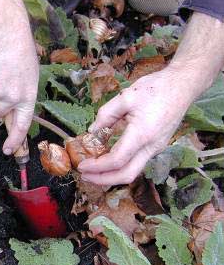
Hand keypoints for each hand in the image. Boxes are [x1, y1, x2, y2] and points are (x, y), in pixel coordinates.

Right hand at [0, 29, 38, 154]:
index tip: (9, 151)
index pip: (21, 125)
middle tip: (0, 88)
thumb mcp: (29, 79)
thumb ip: (20, 99)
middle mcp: (12, 98)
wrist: (7, 34)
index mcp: (27, 98)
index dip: (15, 141)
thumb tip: (9, 116)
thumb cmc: (20, 55)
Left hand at [78, 68, 193, 185]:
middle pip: (127, 175)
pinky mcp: (156, 146)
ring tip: (93, 171)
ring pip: (133, 171)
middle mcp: (151, 146)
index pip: (116, 160)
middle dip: (103, 180)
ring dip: (111, 175)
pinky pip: (137, 163)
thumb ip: (106, 115)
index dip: (97, 167)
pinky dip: (120, 167)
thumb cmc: (156, 88)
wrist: (182, 85)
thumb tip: (92, 131)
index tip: (82, 165)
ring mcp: (156, 148)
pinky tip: (107, 161)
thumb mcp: (125, 97)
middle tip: (85, 176)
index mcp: (142, 134)